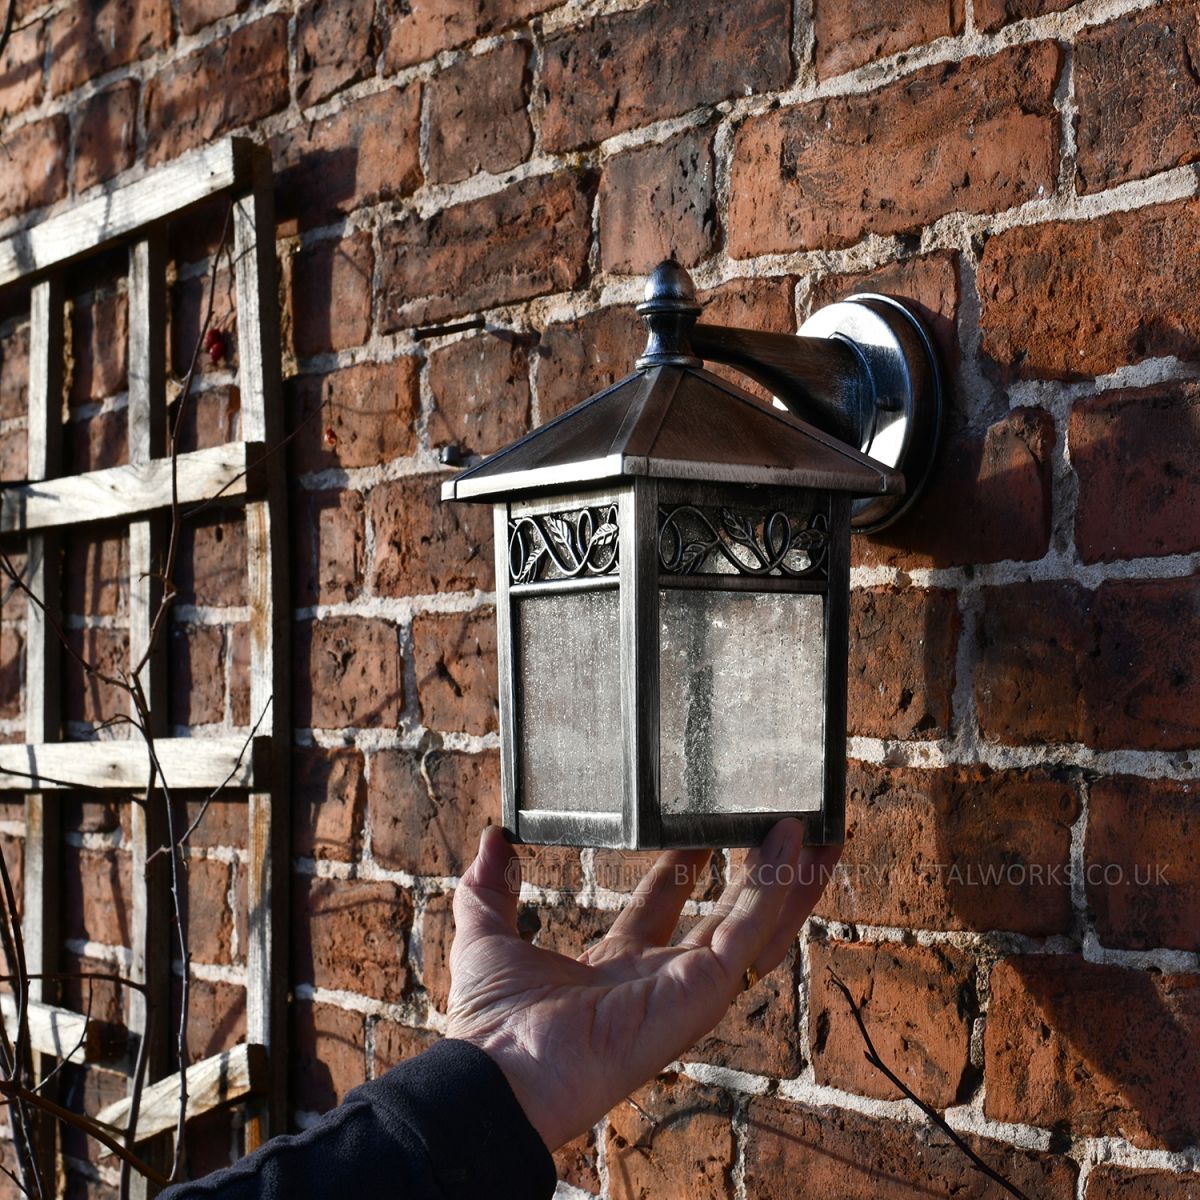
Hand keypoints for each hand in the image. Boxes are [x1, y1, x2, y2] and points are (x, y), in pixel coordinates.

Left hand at [444, 820, 839, 1151]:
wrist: (498, 1072)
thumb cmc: (490, 1025)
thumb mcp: (486, 935)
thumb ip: (490, 888)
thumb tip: (493, 838)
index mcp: (616, 968)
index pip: (663, 908)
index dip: (684, 867)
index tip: (697, 831)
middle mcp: (660, 979)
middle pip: (725, 920)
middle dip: (757, 878)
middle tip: (780, 831)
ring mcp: (687, 988)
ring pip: (755, 928)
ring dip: (789, 883)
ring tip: (815, 836)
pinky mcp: (703, 992)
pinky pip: (749, 933)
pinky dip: (775, 890)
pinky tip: (792, 847)